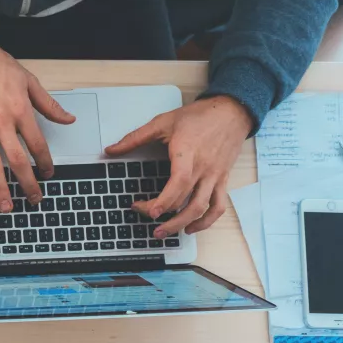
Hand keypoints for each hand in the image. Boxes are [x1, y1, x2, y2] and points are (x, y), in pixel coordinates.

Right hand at [0, 32, 74, 212]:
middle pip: (17, 160)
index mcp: (20, 111)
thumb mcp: (29, 82)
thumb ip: (49, 105)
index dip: (45, 162)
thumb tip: (68, 120)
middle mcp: (1, 122)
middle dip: (27, 183)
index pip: (37, 144)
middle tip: (34, 199)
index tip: (49, 174)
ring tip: (7, 206)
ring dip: (0, 188)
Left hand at [105, 96, 252, 236]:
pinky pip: (218, 206)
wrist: (232, 110)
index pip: (179, 183)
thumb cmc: (199, 116)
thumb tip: (111, 150)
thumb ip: (135, 138)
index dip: (164, 201)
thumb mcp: (163, 122)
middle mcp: (204, 168)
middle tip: (144, 216)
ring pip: (202, 208)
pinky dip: (207, 221)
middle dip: (163, 215)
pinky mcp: (222, 180)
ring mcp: (215, 176)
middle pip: (186, 201)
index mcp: (188, 154)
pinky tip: (191, 227)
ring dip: (183, 224)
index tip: (149, 211)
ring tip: (164, 232)